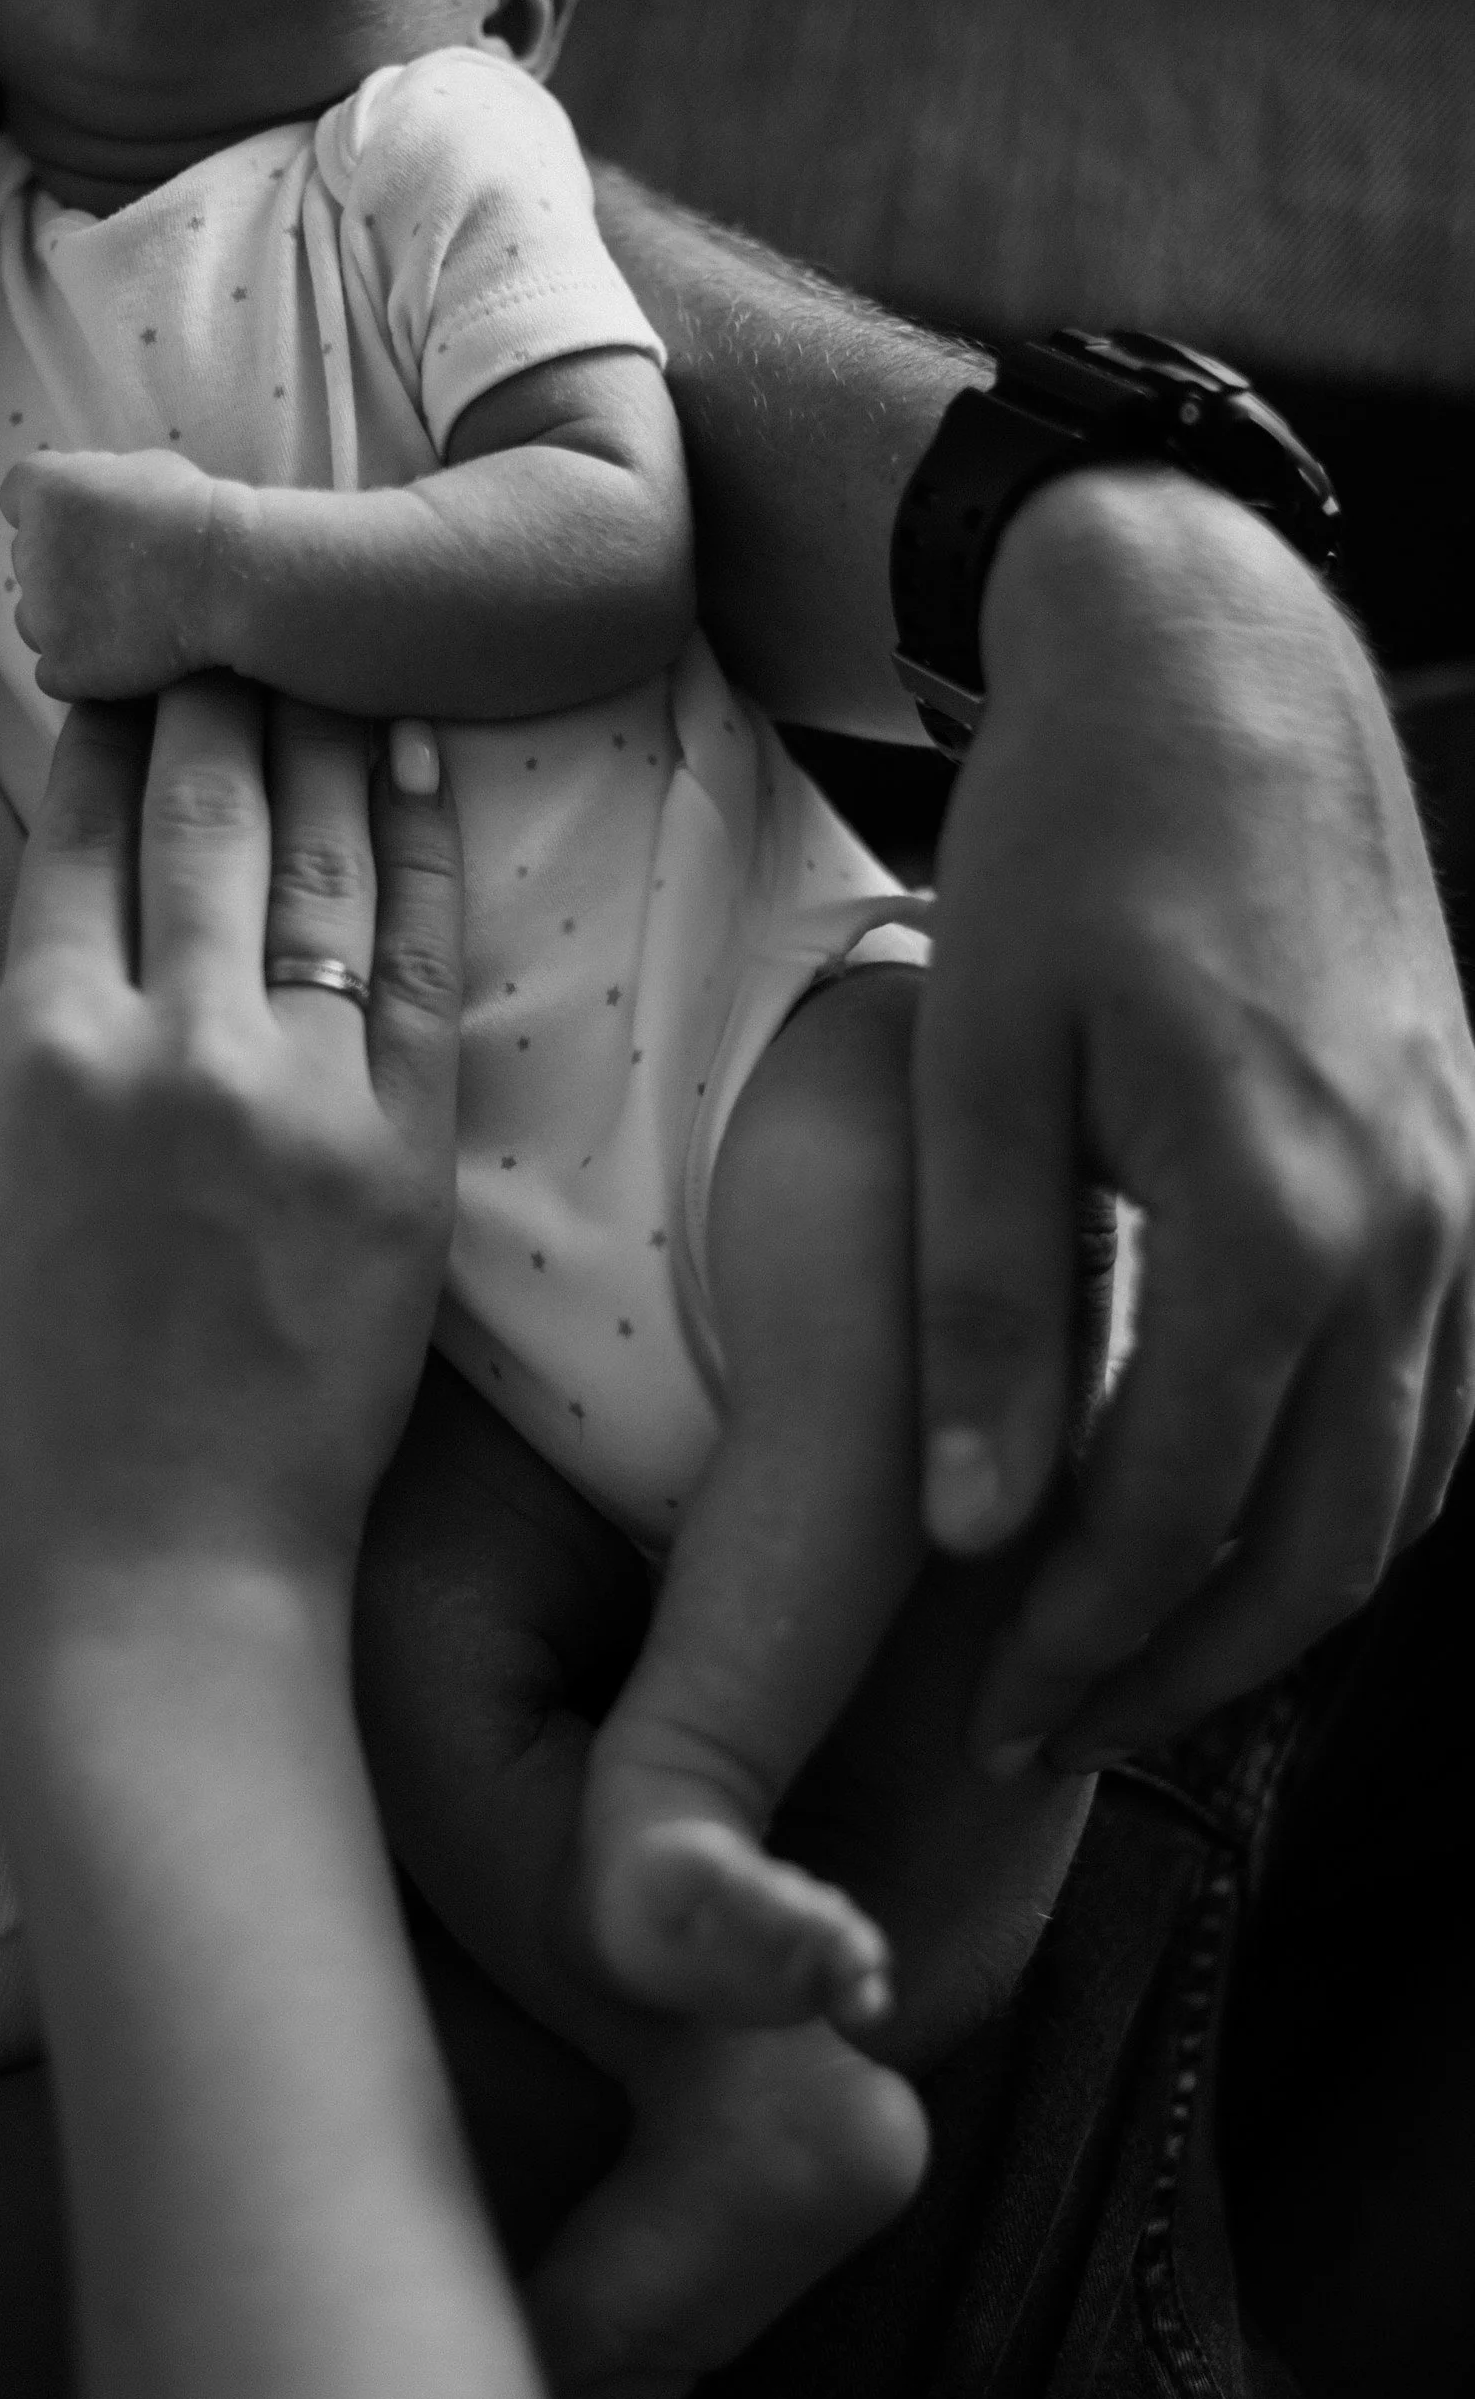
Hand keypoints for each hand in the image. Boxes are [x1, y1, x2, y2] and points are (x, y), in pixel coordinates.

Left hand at [0, 449, 220, 701]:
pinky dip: (81, 673)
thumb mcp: (140, 469)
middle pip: (28, 563)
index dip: (52, 517)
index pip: (16, 499)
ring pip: (32, 622)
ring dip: (65, 624)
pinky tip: (122, 663)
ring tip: (122, 627)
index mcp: (43, 490)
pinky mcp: (62, 667)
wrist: (230, 579)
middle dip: (63, 571)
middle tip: (120, 582)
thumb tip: (88, 506)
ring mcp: (41, 615)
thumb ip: (98, 486)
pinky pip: (54, 675)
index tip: (86, 529)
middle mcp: (28, 550)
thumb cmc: (198, 516)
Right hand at [0, 680, 462, 1621]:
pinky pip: (423, 964)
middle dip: (217, 694)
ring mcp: (300, 1091)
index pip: (80, 838)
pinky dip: (422, 848)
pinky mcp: (405, 1149)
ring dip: (320, 736)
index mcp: (37, 1052)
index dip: (110, 733)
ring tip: (328, 649)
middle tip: (239, 609)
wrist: (169, 1553)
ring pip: (314, 863)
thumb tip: (103, 911)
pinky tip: (417, 756)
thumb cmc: (53, 1394)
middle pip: (201, 816)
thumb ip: (47, 1038)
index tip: (133, 665)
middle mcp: (168, 1044)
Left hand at [915, 469, 1474, 1774]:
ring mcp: (1461, 1199)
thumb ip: (981, 1307)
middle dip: (1180, 1669)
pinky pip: (1446, 1395)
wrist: (1211, 668)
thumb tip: (975, 1528)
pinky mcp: (1463, 1163)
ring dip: (1280, 1607)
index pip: (1177, 1519)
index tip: (992, 1713)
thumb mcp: (974, 1070)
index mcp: (1268, 1219)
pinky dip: (1358, 1498)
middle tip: (1054, 1730)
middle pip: (1318, 1547)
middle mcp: (1404, 1234)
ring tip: (1145, 1663)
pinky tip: (1259, 1520)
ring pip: (1406, 1492)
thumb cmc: (1062, 851)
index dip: (1080, 1644)